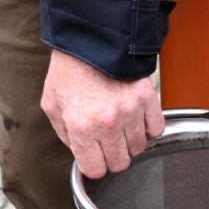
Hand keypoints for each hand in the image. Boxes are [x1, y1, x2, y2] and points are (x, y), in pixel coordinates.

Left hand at [41, 50, 164, 178]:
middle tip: (107, 144)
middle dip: (112, 157)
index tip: (94, 157)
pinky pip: (157, 129)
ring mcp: (131, 112)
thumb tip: (79, 152)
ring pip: (139, 148)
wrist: (91, 38)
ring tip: (121, 129)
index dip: (93, 165)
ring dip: (130, 143)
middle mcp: (108, 124)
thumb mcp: (51, 104)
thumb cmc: (69, 69)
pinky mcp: (147, 99)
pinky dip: (149, 128)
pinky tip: (137, 120)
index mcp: (81, 128)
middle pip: (120, 163)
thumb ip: (64, 134)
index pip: (95, 169)